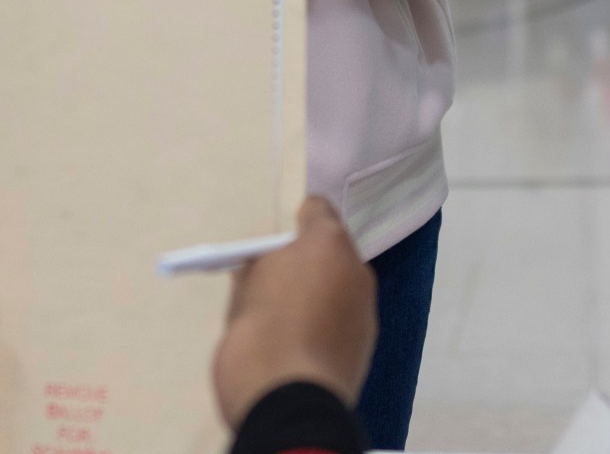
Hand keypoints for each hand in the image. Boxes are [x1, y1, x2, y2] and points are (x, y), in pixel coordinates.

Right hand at [212, 197, 376, 429]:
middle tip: (275, 283)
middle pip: (331, 253)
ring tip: (288, 320)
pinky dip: (327, 325)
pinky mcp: (367, 344)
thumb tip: (263, 265)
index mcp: (326, 243)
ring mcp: (366, 308)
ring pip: (340, 287)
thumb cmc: (260, 330)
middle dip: (308, 263)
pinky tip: (303, 344)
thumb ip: (257, 268)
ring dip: (320, 295)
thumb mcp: (243, 288)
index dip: (295, 221)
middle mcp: (355, 269)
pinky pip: (344, 319)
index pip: (317, 210)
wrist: (287, 398)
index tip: (274, 242)